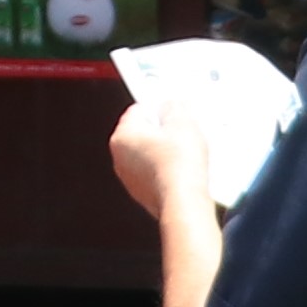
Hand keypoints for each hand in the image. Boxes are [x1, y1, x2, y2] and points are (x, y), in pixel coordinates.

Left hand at [108, 102, 214, 231]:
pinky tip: (184, 171)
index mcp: (122, 135)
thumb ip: (174, 107)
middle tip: (184, 133)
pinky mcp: (143, 193)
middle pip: (143, 134)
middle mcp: (120, 157)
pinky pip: (156, 173)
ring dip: (166, 152)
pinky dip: (168, 170)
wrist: (184, 201)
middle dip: (163, 132)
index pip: (138, 111)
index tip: (175, 112)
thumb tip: (171, 106)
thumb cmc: (179, 164)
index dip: (160, 109)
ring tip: (186, 154)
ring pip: (150, 155)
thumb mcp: (183, 122)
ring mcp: (130, 178)